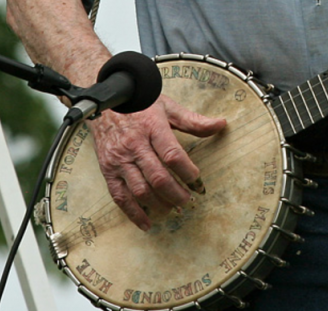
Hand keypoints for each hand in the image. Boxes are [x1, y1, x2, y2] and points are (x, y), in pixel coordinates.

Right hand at [87, 95, 226, 230]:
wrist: (106, 104)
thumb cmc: (140, 104)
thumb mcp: (168, 107)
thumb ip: (193, 120)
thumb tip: (221, 124)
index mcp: (152, 128)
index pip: (171, 154)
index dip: (186, 170)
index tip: (197, 179)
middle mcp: (134, 145)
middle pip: (157, 177)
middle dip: (175, 193)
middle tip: (189, 200)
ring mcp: (119, 160)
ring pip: (140, 190)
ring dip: (158, 204)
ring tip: (173, 209)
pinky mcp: (107, 171)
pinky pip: (120, 197)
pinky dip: (133, 213)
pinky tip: (147, 223)